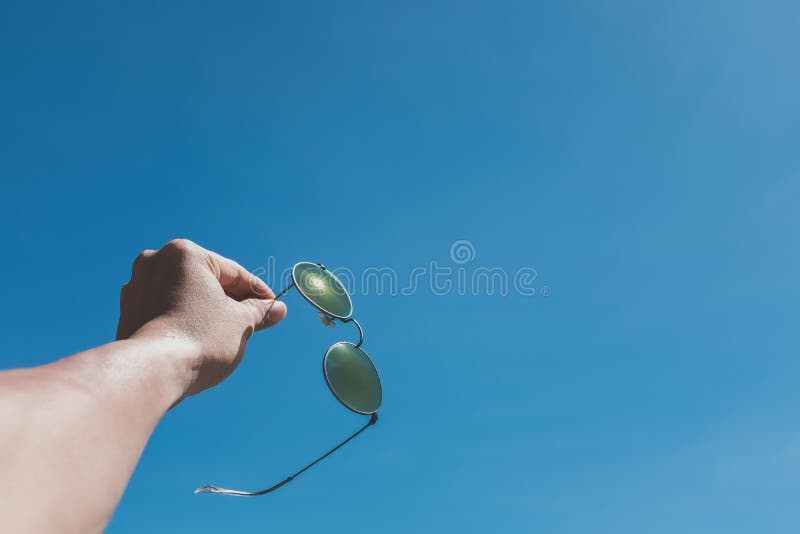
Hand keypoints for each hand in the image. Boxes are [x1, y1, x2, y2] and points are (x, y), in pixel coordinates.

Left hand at [116, 239, 286, 398]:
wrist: (152, 371)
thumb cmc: (200, 339)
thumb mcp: (240, 323)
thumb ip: (259, 311)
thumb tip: (277, 309)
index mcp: (185, 254)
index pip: (233, 273)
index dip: (258, 292)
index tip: (272, 307)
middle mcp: (156, 262)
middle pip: (206, 281)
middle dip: (230, 301)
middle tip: (254, 320)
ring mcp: (137, 287)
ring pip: (184, 296)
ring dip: (206, 310)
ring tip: (227, 333)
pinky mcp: (127, 312)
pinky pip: (165, 310)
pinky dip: (184, 320)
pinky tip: (199, 339)